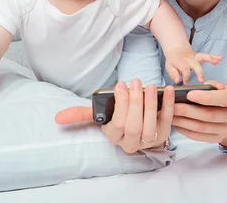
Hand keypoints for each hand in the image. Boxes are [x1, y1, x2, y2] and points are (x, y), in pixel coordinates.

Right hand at [55, 79, 174, 152]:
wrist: (139, 121)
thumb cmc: (117, 115)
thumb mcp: (100, 114)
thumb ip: (80, 114)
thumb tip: (57, 118)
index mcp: (113, 137)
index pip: (117, 124)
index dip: (120, 105)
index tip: (120, 85)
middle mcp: (130, 143)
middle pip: (134, 126)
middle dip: (135, 103)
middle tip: (136, 82)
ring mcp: (148, 141)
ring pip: (150, 127)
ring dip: (151, 105)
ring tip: (150, 86)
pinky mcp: (163, 136)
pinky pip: (167, 122)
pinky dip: (169, 105)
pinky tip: (168, 90)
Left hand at [163, 49, 221, 83]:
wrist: (176, 50)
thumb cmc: (173, 61)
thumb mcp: (169, 67)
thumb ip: (173, 74)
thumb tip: (177, 81)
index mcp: (180, 61)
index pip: (184, 68)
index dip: (186, 76)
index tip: (186, 82)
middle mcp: (189, 58)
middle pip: (195, 63)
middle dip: (199, 71)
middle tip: (202, 80)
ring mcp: (195, 56)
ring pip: (203, 56)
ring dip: (210, 59)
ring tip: (217, 61)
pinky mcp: (200, 56)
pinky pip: (207, 56)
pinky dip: (214, 56)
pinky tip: (220, 58)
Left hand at [172, 80, 226, 144]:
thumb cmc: (220, 96)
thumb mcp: (219, 87)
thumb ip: (210, 86)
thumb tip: (197, 89)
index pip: (224, 99)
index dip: (206, 97)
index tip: (189, 94)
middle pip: (210, 115)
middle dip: (188, 110)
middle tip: (172, 106)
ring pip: (202, 128)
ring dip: (184, 122)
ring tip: (170, 115)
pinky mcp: (218, 139)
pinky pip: (200, 137)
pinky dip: (186, 131)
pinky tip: (176, 124)